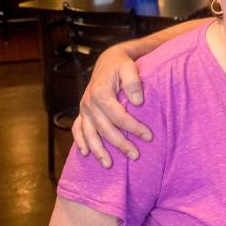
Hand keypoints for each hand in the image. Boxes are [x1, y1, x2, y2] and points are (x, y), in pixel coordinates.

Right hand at [72, 42, 153, 167]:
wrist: (109, 60)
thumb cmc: (121, 65)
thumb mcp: (129, 67)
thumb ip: (133, 82)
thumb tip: (138, 102)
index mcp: (100, 93)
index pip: (119, 116)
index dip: (134, 128)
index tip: (148, 136)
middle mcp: (89, 103)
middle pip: (105, 129)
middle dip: (120, 144)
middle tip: (136, 155)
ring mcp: (84, 109)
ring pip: (89, 134)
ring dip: (98, 150)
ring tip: (109, 165)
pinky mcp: (83, 112)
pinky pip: (77, 129)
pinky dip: (80, 141)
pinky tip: (86, 153)